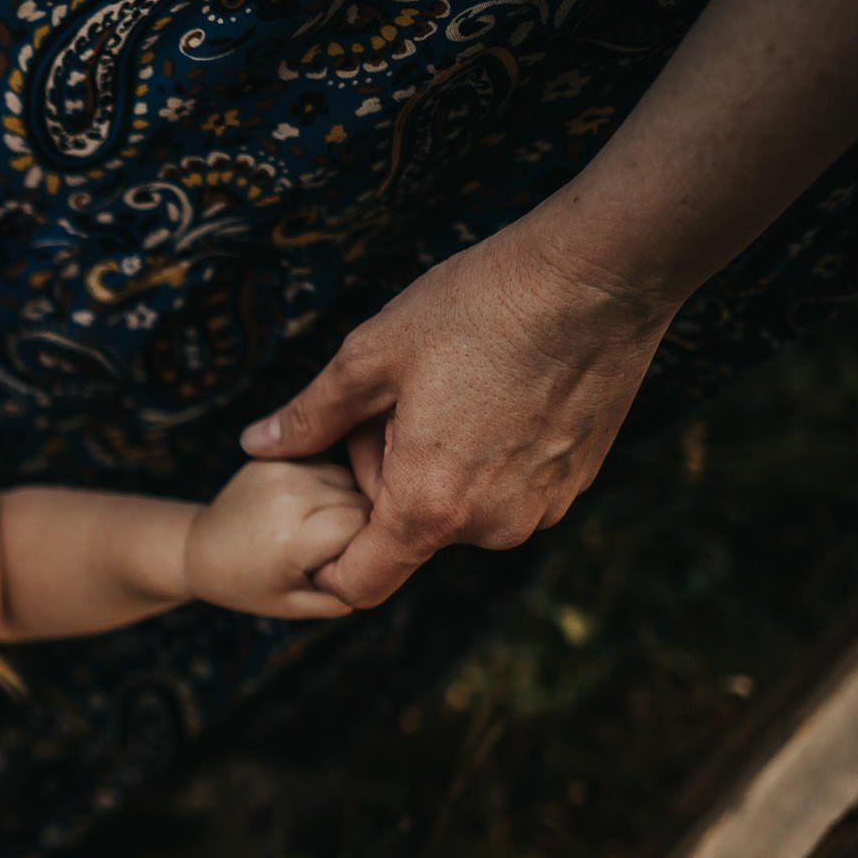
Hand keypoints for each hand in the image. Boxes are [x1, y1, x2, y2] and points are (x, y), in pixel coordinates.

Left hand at [183, 460, 371, 619]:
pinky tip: (306, 507)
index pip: (365, 528)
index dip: (361, 550)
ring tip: (313, 528)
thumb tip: (393, 559)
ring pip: (352, 480)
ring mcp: (283, 468)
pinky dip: (329, 487)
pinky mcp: (279, 456)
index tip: (336, 564)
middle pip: (364, 502)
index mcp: (292, 536)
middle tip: (322, 550)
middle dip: (358, 527)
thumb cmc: (249, 585)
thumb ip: (352, 589)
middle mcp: (289, 493)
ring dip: (346, 503)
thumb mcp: (301, 604)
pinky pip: (330, 466)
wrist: (200, 549)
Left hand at [240, 216, 680, 607]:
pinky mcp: (575, 482)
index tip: (322, 506)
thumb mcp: (371, 357)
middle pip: (407, 529)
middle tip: (395, 400)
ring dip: (435, 463)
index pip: (360, 583)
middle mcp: (491, 525)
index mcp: (430, 506)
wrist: (602, 275)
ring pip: (458, 506)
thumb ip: (309, 415)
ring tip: (447, 389)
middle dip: (383, 474)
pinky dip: (483, 455)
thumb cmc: (479, 309)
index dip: (326, 557)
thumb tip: (256, 444)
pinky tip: (491, 390)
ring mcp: (541, 506)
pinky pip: (505, 488)